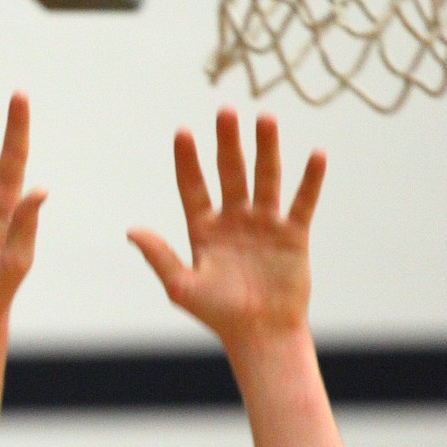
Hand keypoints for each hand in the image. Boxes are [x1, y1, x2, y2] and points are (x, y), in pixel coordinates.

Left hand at [128, 110, 325, 355]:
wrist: (260, 335)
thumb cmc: (218, 316)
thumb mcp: (182, 286)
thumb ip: (159, 255)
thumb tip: (131, 230)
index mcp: (204, 230)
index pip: (192, 186)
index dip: (187, 161)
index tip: (182, 132)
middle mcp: (234, 220)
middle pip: (230, 172)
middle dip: (227, 142)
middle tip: (225, 110)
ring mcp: (264, 224)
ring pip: (265, 178)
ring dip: (266, 149)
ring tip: (265, 118)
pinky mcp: (293, 235)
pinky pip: (302, 202)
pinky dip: (310, 180)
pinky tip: (316, 154)